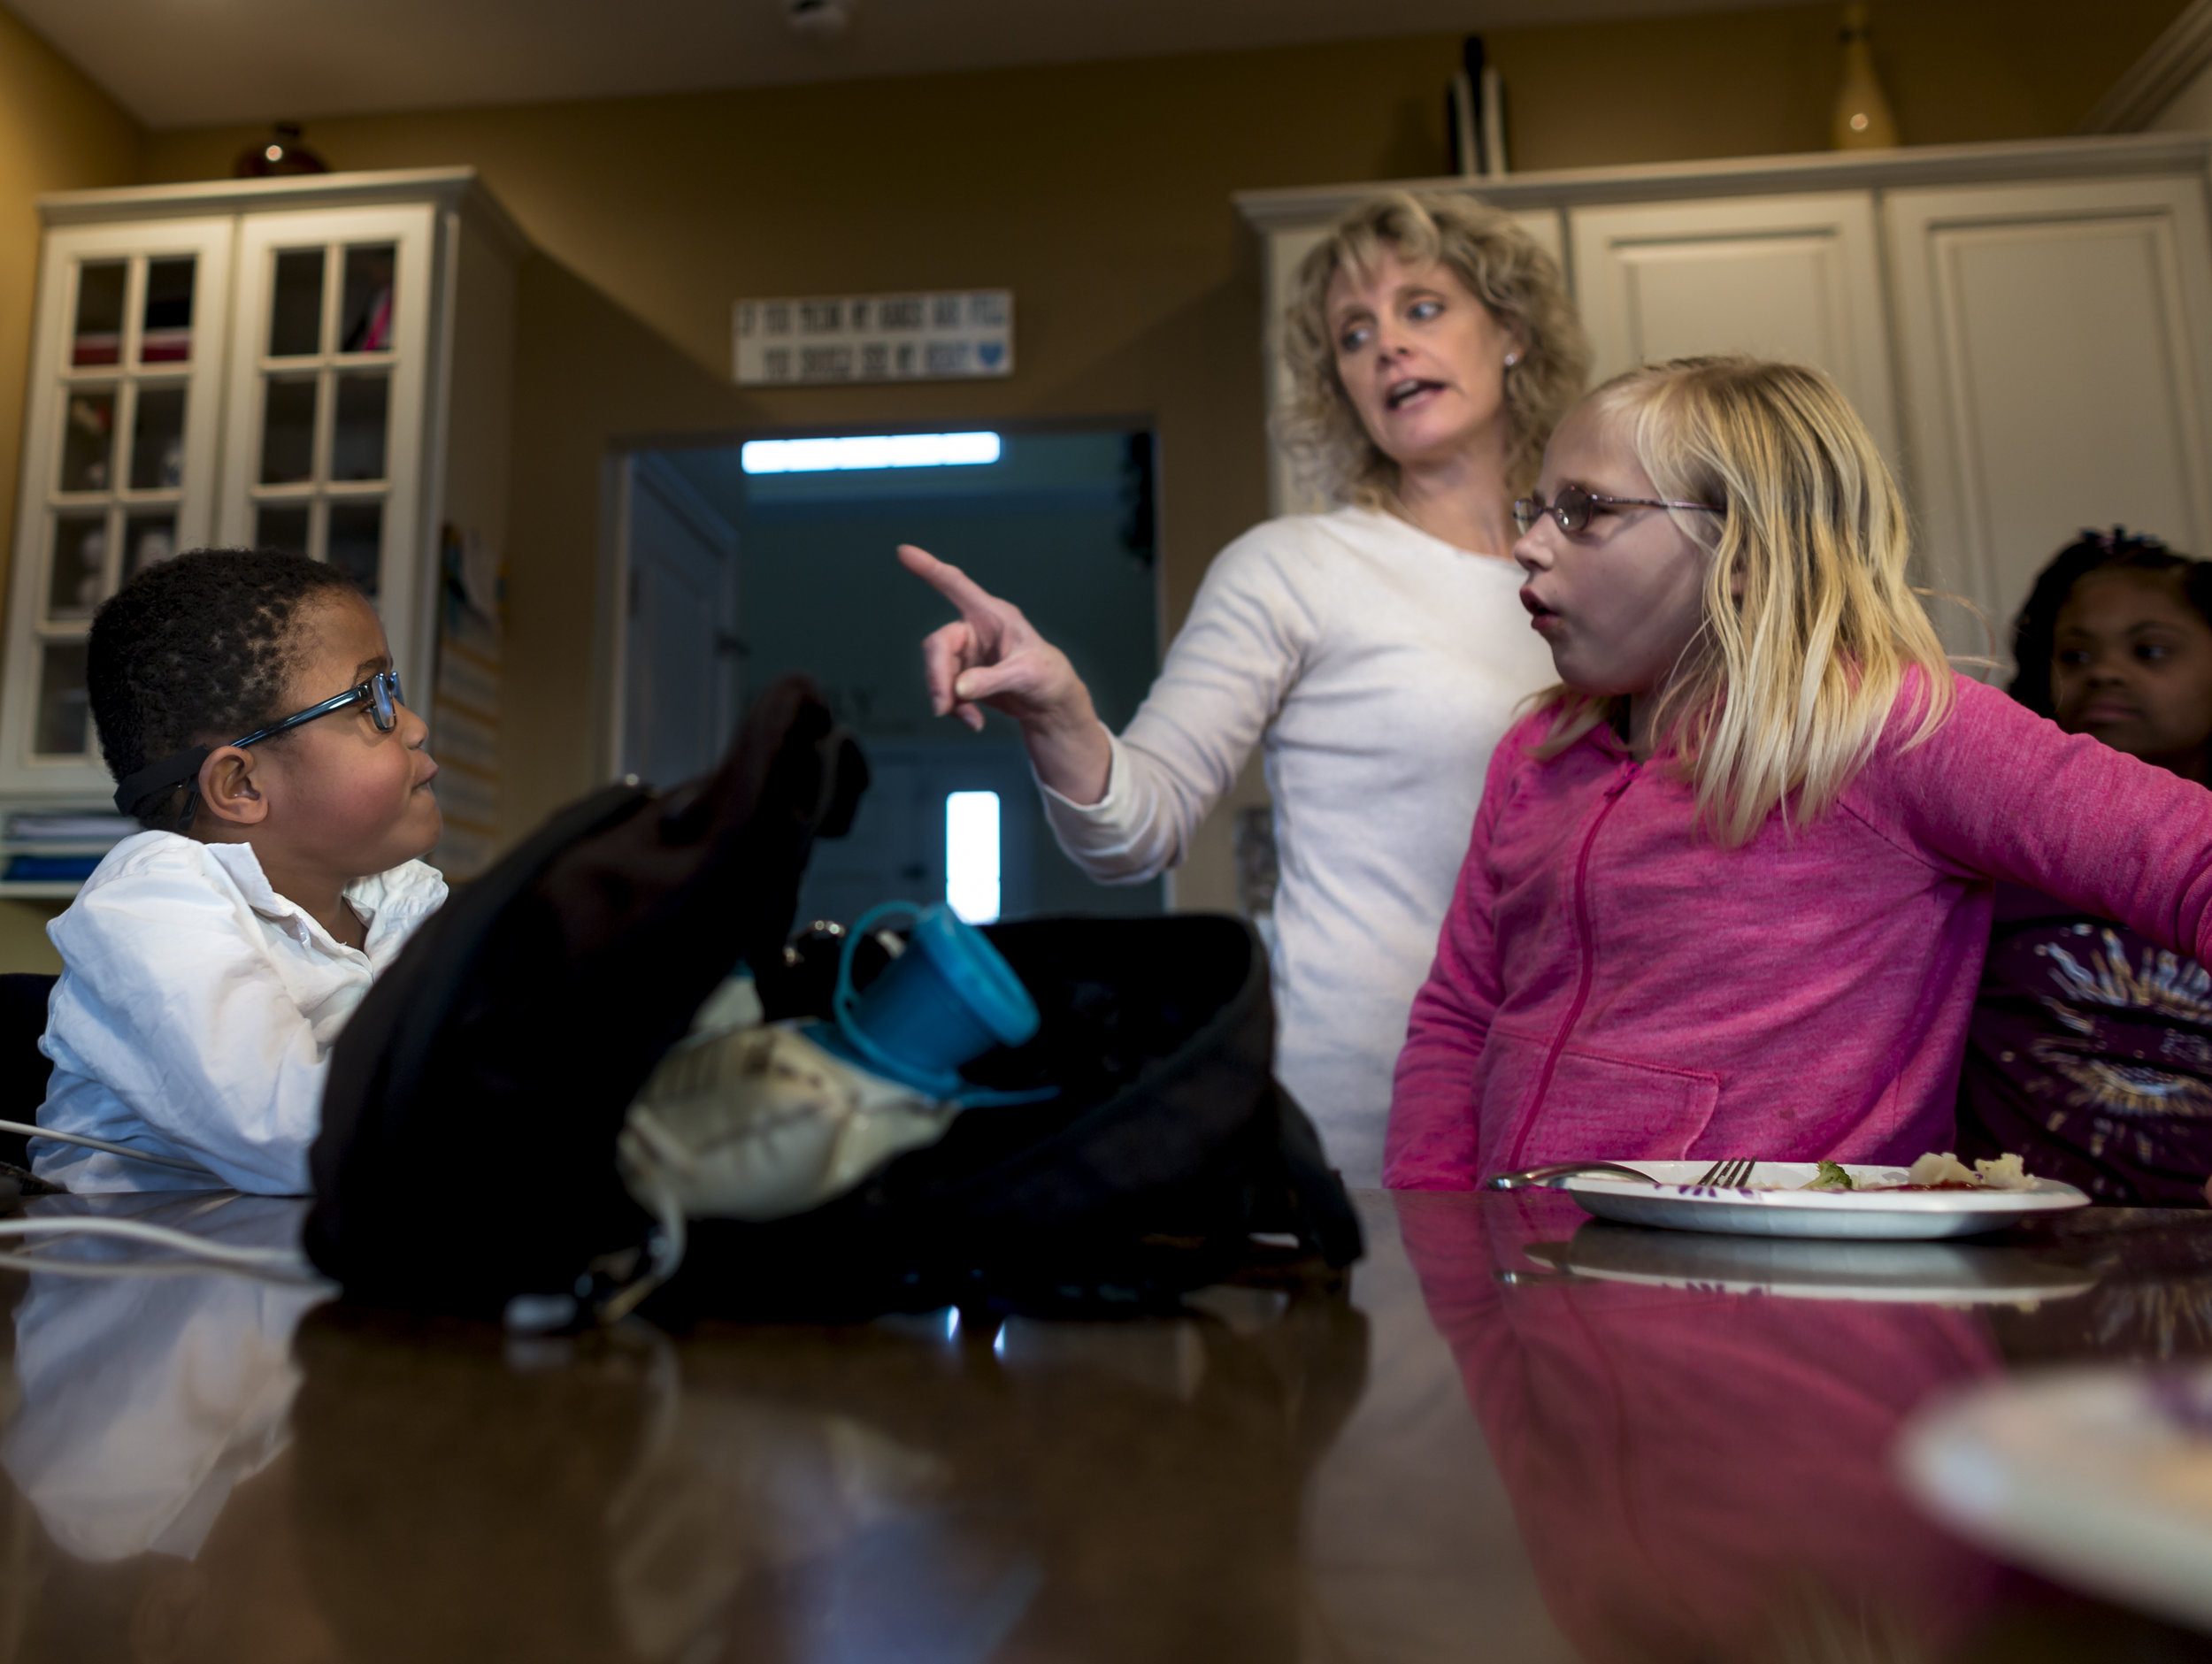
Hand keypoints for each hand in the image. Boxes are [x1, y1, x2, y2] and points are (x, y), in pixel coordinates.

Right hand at [897, 544, 1112, 803]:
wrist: (1051, 707)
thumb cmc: (1049, 678)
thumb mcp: (1027, 676)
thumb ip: (992, 680)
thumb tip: (958, 690)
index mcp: (993, 615)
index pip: (957, 585)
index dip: (930, 569)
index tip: (904, 551)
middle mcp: (975, 630)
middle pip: (938, 644)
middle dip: (937, 676)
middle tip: (942, 709)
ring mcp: (967, 654)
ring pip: (938, 672)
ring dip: (947, 700)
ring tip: (973, 721)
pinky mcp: (964, 677)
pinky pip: (945, 691)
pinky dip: (954, 709)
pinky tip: (974, 722)